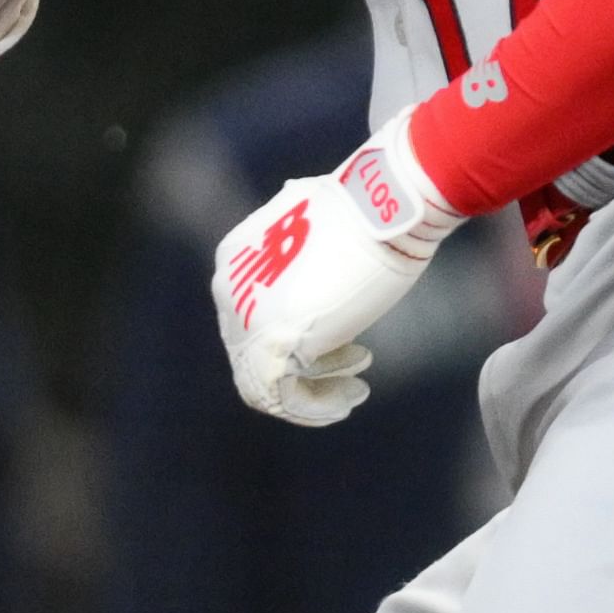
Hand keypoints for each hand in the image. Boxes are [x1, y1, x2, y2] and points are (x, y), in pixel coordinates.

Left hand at [214, 111, 463, 426]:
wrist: (382, 206)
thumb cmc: (365, 214)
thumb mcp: (317, 232)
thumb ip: (302, 260)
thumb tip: (315, 276)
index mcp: (237, 260)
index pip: (251, 321)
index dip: (297, 342)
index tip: (344, 347)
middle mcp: (231, 289)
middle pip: (253, 354)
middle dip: (305, 369)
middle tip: (353, 366)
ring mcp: (247, 316)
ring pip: (263, 381)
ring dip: (313, 394)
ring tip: (355, 388)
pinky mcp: (273, 340)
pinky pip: (281, 395)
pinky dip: (316, 406)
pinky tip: (351, 396)